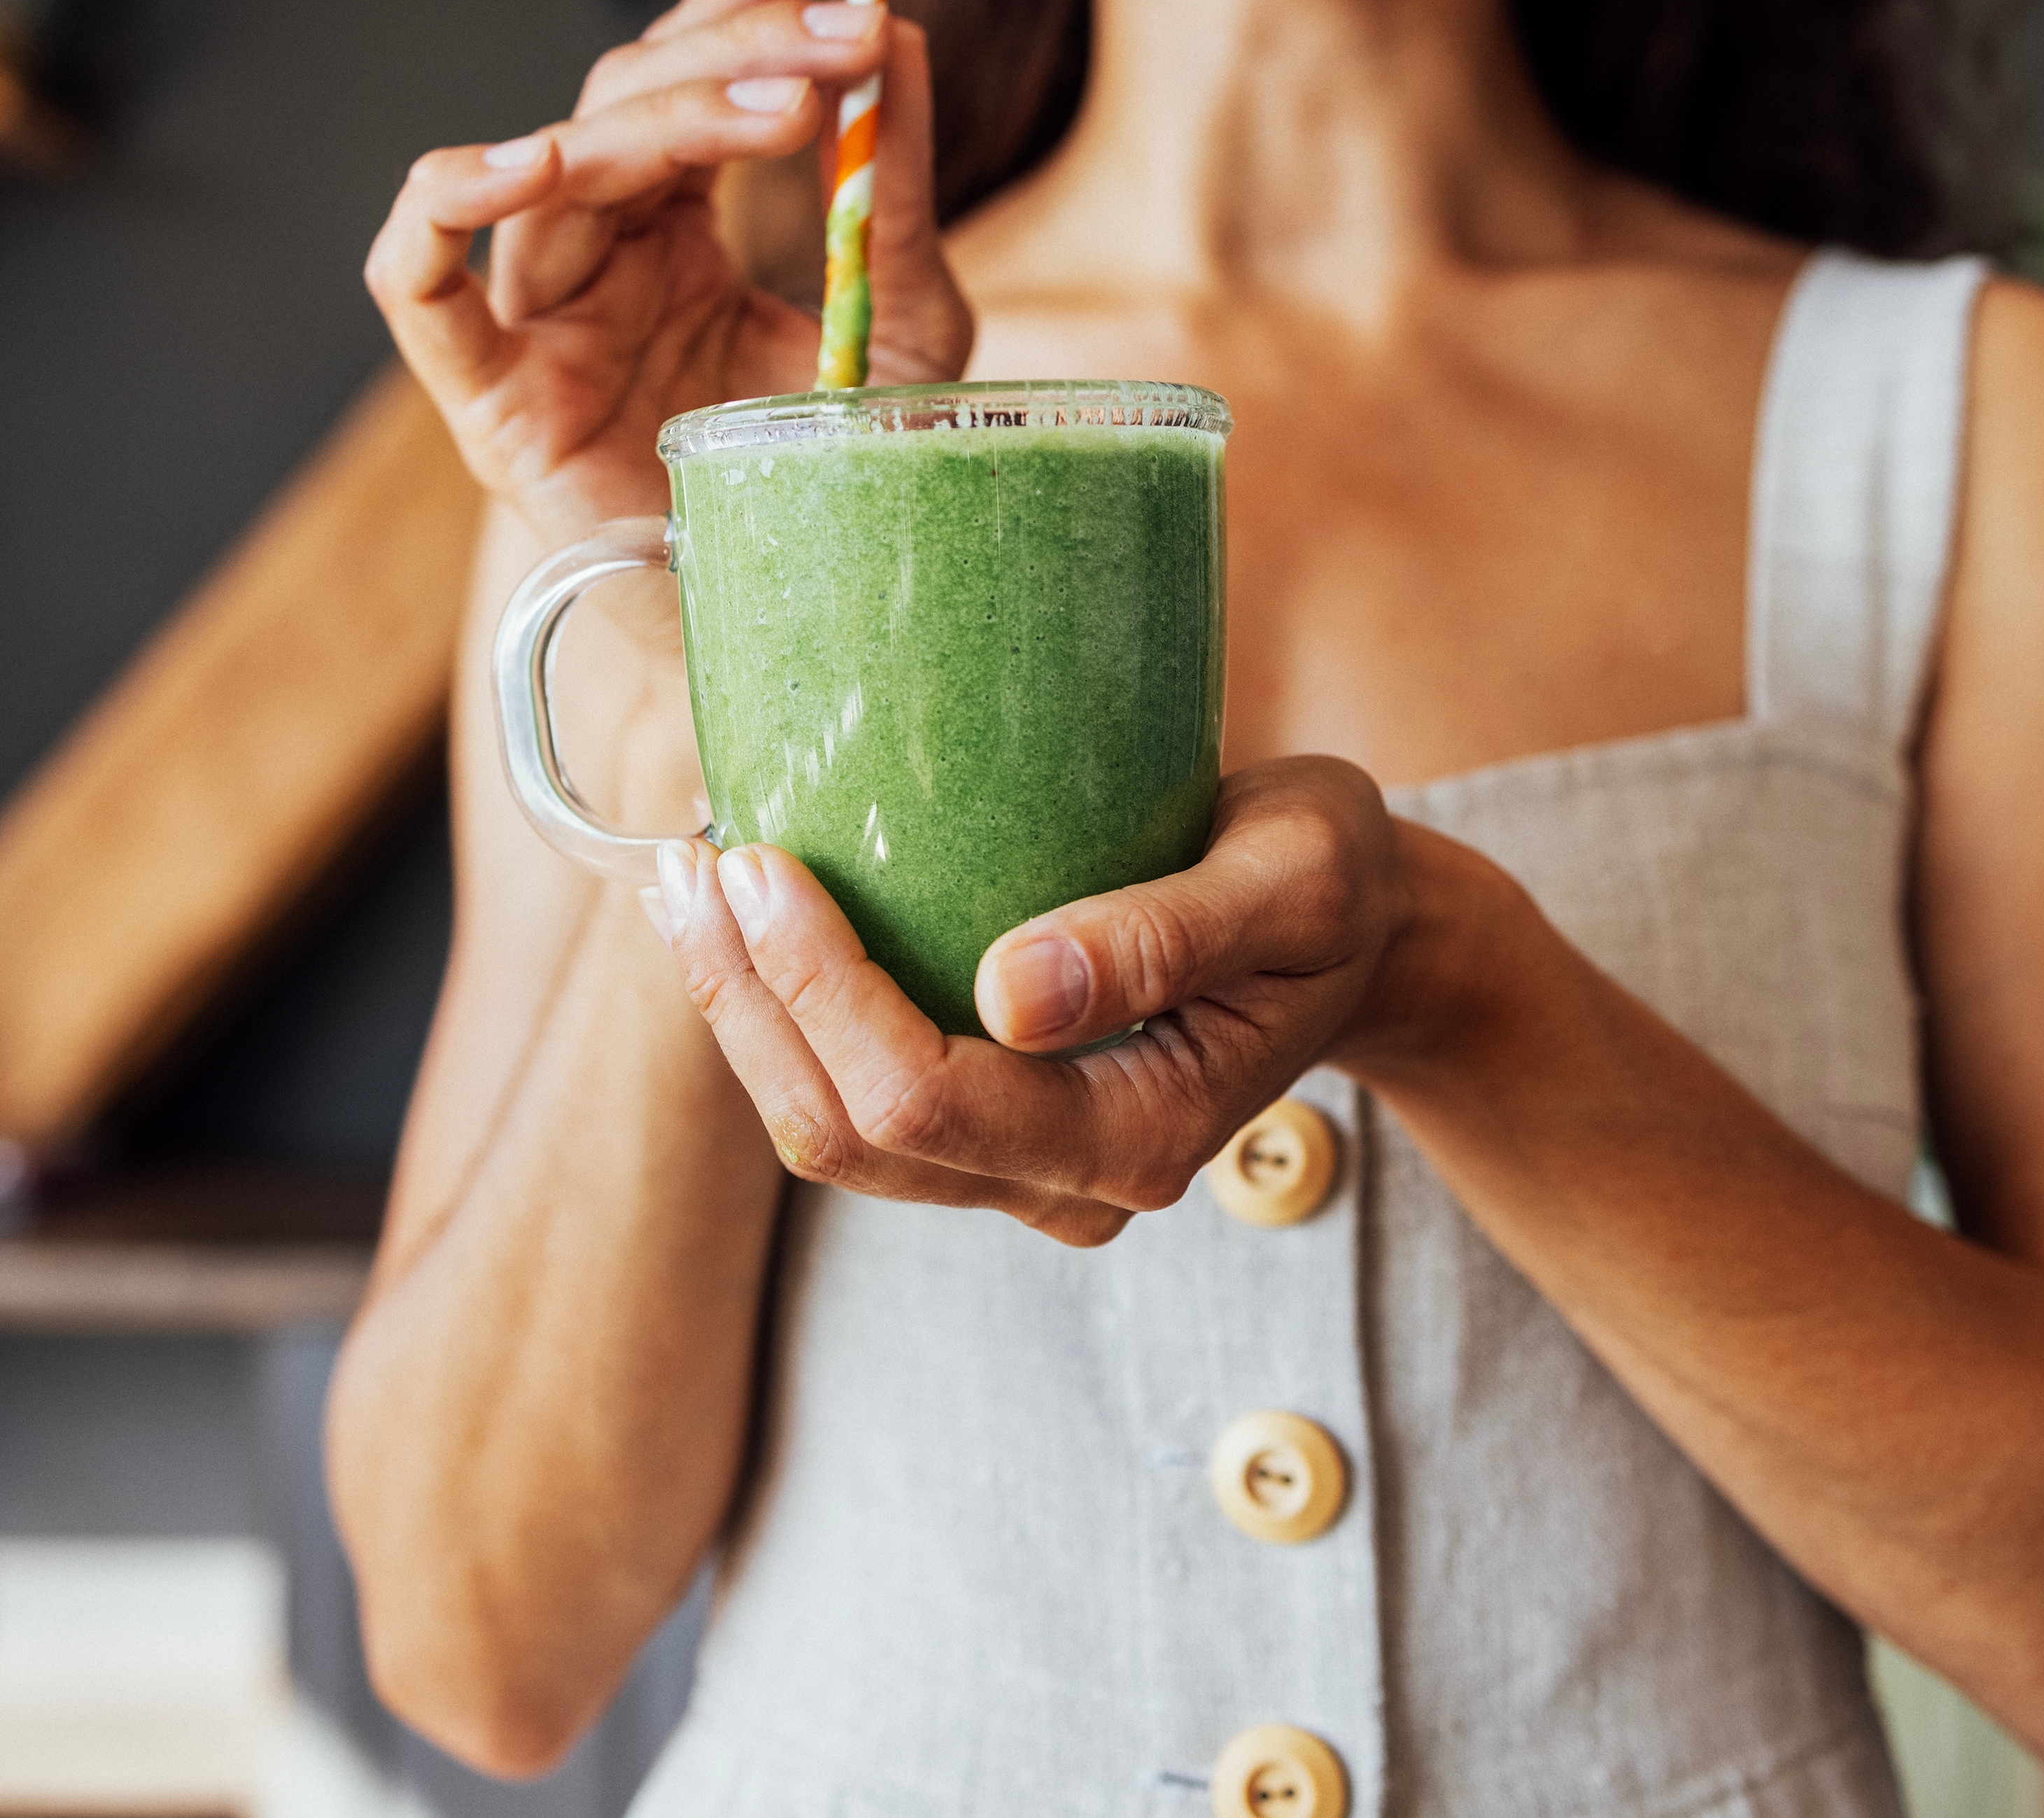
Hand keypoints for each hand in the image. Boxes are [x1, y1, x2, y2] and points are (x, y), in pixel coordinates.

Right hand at [364, 0, 972, 550]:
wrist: (796, 640)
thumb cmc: (835, 499)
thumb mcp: (900, 335)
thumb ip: (887, 203)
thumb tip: (901, 49)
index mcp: (676, 238)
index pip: (693, 81)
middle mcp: (594, 262)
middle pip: (629, 101)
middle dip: (741, 47)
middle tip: (845, 34)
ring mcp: (533, 323)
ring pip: (559, 164)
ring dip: (666, 119)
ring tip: (781, 108)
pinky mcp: (486, 400)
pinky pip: (413, 282)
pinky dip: (446, 207)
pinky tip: (523, 161)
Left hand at [643, 758, 1485, 1245]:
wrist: (1356, 931)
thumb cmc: (1333, 884)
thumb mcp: (1293, 876)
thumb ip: (1170, 934)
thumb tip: (1014, 989)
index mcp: (1144, 1137)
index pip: (930, 1099)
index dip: (821, 992)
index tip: (763, 861)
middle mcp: (1074, 1185)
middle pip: (851, 1134)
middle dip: (747, 1003)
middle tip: (691, 858)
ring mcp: (1025, 1170)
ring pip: (830, 1133)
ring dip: (741, 1016)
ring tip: (687, 882)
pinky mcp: (991, 1128)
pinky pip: (851, 1101)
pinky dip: (780, 1016)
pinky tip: (742, 921)